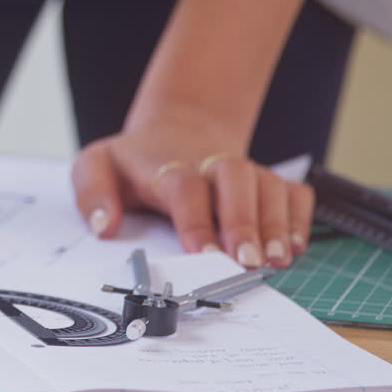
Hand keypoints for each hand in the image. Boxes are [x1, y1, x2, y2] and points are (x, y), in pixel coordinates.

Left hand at [71, 117, 312, 268]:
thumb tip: (104, 226)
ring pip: (269, 186)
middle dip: (244, 220)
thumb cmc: (134, 162)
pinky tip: (295, 248)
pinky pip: (293, 193)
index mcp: (165, 165)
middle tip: (247, 261)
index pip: (183, 187)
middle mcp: (209, 164)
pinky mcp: (267, 181)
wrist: (176, 130)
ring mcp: (243, 171)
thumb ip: (92, 193)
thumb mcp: (96, 166)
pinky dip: (300, 218)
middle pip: (235, 178)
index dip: (196, 220)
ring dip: (277, 224)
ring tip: (277, 261)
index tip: (203, 255)